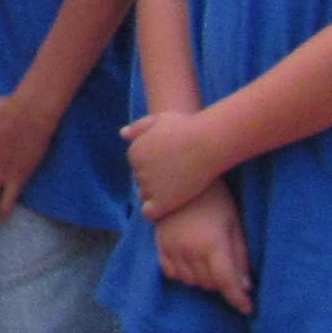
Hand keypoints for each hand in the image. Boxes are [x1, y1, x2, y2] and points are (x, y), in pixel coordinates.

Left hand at [121, 103, 231, 218]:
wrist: (208, 143)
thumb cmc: (187, 128)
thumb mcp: (159, 119)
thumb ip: (139, 127)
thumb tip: (122, 134)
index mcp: (134, 153)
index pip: (137, 164)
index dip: (153, 163)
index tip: (169, 161)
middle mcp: (137, 170)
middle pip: (141, 180)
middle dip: (154, 178)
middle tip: (176, 175)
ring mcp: (149, 187)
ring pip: (145, 195)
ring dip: (156, 194)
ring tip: (177, 188)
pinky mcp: (162, 202)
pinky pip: (149, 213)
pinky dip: (155, 210)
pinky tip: (170, 204)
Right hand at [152, 184, 254, 312]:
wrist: (180, 177)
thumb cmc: (215, 199)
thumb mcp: (234, 224)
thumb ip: (239, 255)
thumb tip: (245, 285)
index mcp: (212, 245)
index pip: (227, 282)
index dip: (238, 299)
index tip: (247, 309)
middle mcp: (190, 251)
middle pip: (209, 284)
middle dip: (223, 283)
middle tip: (231, 272)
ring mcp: (172, 249)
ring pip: (190, 282)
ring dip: (204, 280)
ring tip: (211, 266)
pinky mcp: (160, 245)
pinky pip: (171, 273)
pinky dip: (184, 275)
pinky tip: (192, 265)